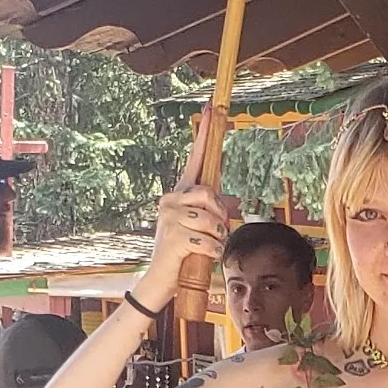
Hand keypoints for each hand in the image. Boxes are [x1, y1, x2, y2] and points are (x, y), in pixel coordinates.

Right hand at [143, 107, 228, 300]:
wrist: (161, 280)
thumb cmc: (183, 253)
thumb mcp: (198, 228)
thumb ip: (210, 212)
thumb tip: (226, 207)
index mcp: (179, 194)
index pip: (195, 159)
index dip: (205, 135)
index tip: (211, 107)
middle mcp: (170, 199)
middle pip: (210, 194)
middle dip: (220, 217)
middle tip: (215, 233)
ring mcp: (169, 217)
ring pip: (211, 219)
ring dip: (217, 238)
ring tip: (206, 247)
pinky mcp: (173, 237)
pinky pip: (208, 241)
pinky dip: (212, 253)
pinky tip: (201, 257)